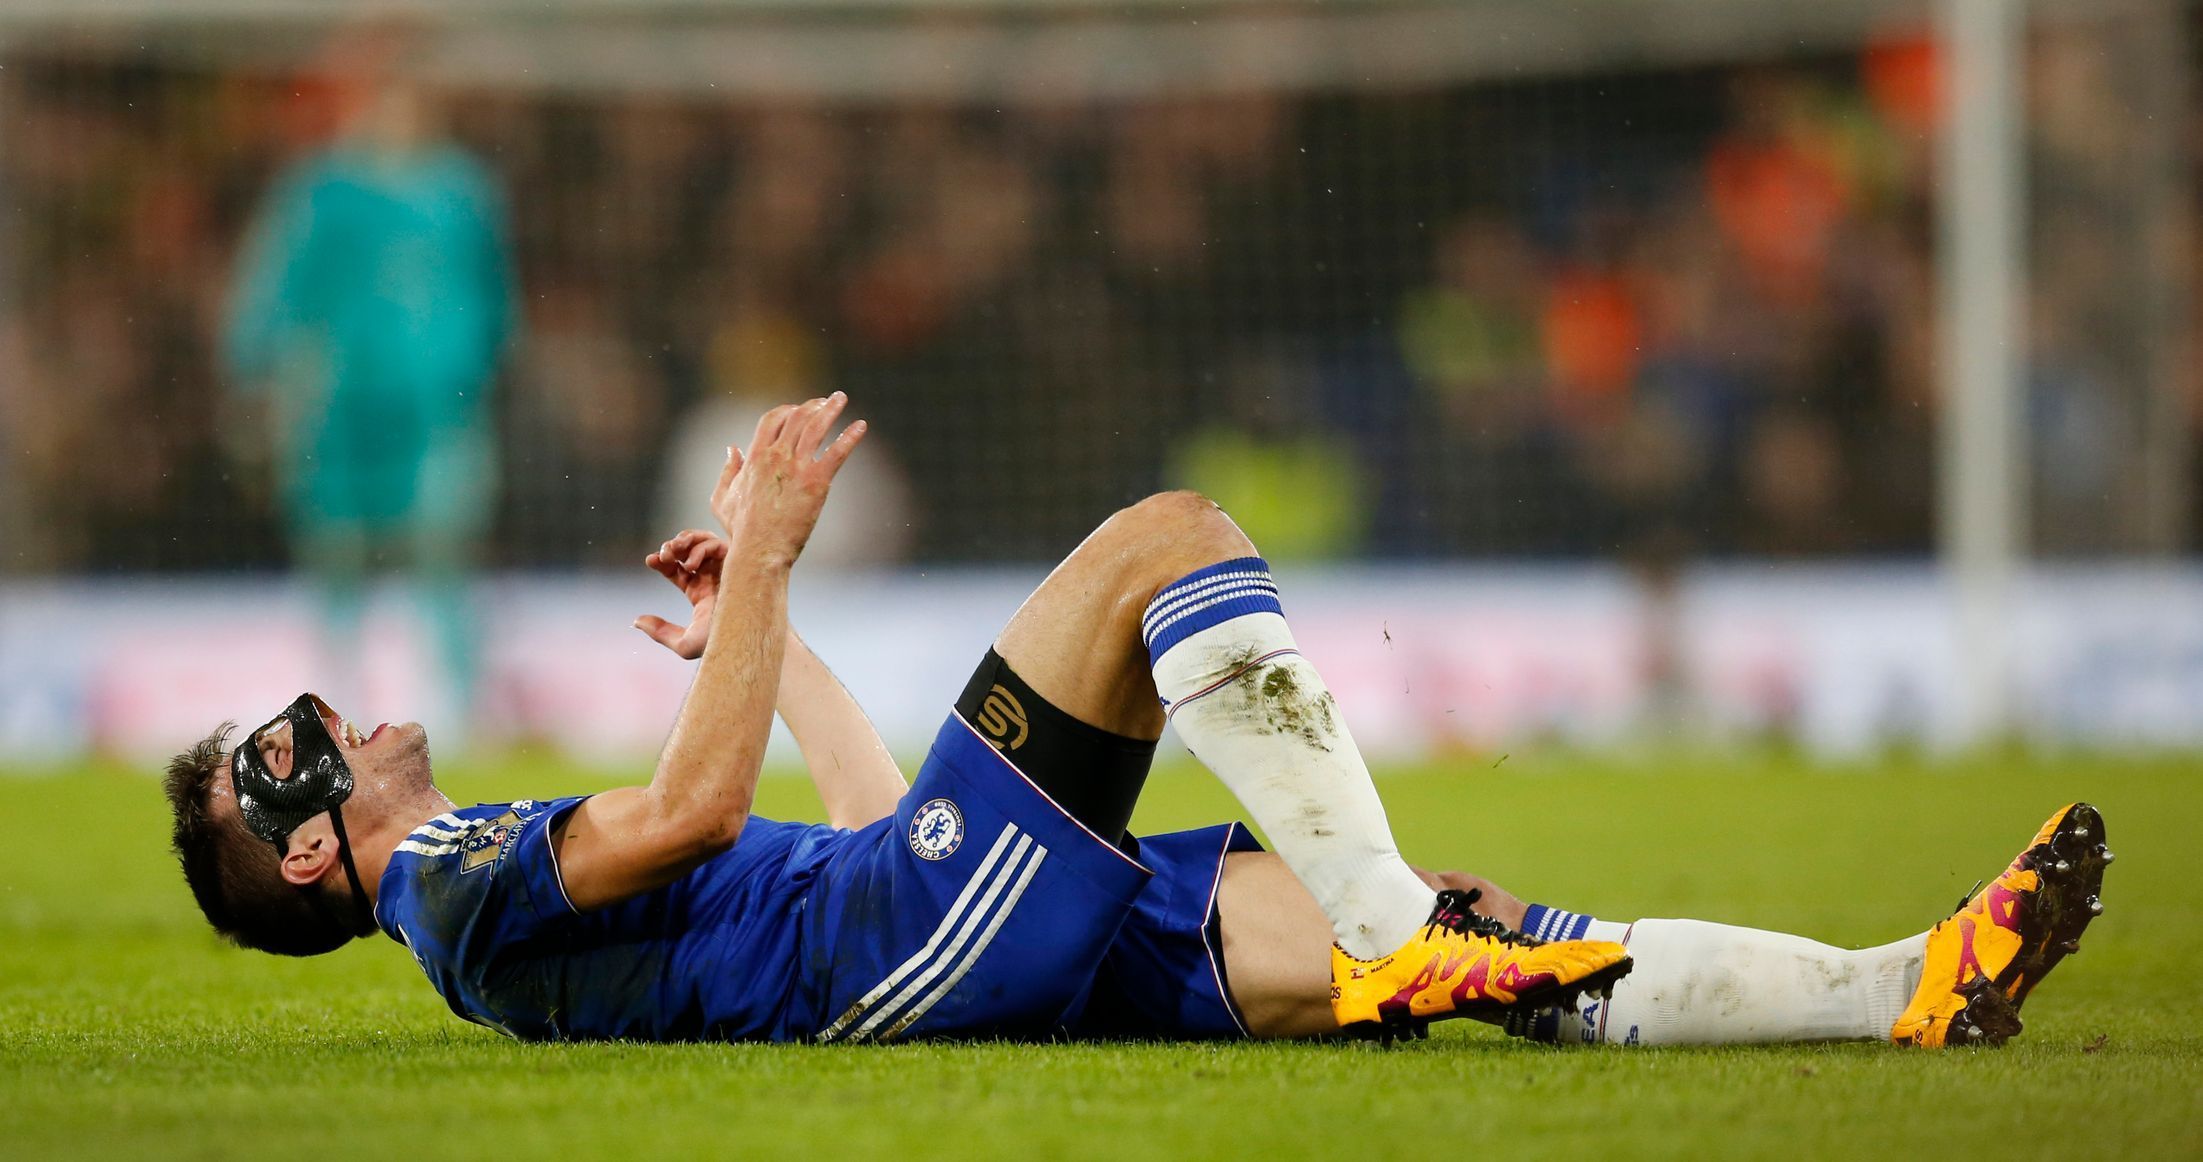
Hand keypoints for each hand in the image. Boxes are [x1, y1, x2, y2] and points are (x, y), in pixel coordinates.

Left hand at [635, 529, 728, 660]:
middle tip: (663, 555)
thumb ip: (660, 632)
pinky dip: (700, 548)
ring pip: (702, 540)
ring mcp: (724, 569)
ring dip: (684, 540)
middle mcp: (712, 577)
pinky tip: (691, 564)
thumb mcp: (683, 643)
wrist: (743, 638)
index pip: (678, 569)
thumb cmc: (720, 643)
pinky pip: (716, 543)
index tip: (649, 560)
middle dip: (672, 547)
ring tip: (673, 551)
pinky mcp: (736, 563)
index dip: (662, 562)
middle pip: (688, 550)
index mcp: (701, 592)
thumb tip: (636, 621)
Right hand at [712, 392, 866, 567]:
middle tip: (825, 400)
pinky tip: (861, 426)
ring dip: (830, 408)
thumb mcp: (722, 498)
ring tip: (841, 398)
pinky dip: (850, 436)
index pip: (772, 419)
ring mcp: (797, 468)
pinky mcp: (817, 482)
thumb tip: (731, 448)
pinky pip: (837, 452)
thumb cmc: (740, 530)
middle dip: (812, 405)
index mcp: (755, 457)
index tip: (797, 409)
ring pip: (816, 427)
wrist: (760, 549)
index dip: (786, 410)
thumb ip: (728, 471)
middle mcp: (777, 456)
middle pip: (797, 417)